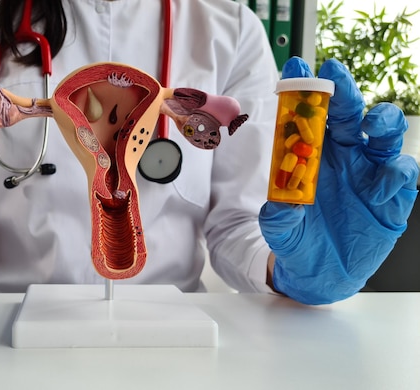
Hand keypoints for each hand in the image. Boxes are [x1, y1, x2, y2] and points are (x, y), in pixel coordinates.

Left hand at [259, 57, 418, 303]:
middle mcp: (345, 157)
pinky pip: (403, 173)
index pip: (311, 117)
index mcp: (314, 156)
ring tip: (375, 124)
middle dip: (345, 92)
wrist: (321, 274)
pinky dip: (398, 172)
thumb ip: (279, 217)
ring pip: (385, 135)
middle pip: (351, 115)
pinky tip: (384, 182)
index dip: (306, 91)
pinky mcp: (393, 197)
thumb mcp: (281, 230)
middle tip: (335, 75)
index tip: (295, 67)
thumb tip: (280, 204)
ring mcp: (371, 174)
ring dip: (384, 122)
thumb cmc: (297, 242)